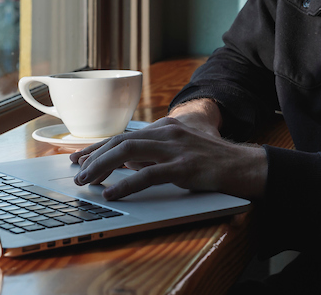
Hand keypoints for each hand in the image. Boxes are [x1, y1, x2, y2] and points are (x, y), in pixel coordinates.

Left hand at [66, 116, 266, 200]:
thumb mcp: (182, 148)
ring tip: (88, 182)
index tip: (81, 158)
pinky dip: (125, 184)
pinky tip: (112, 193)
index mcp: (165, 127)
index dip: (99, 147)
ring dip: (102, 167)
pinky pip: (147, 175)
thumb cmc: (212, 159)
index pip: (124, 135)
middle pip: (121, 141)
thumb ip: (157, 152)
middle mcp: (167, 133)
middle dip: (95, 157)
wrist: (242, 165)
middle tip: (77, 173)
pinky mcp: (182, 167)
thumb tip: (129, 164)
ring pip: (128, 153)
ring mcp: (174, 149)